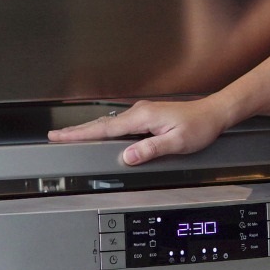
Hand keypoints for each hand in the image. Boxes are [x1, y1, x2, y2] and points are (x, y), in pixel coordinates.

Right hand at [46, 97, 231, 164]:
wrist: (214, 113)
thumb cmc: (199, 127)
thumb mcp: (177, 142)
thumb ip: (151, 149)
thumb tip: (127, 156)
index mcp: (142, 118)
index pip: (104, 128)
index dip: (80, 134)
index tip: (60, 136)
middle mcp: (139, 112)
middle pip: (101, 123)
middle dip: (77, 130)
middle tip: (55, 135)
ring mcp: (142, 113)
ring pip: (109, 123)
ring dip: (89, 129)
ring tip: (71, 135)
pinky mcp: (147, 117)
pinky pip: (119, 124)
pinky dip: (104, 128)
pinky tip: (101, 133)